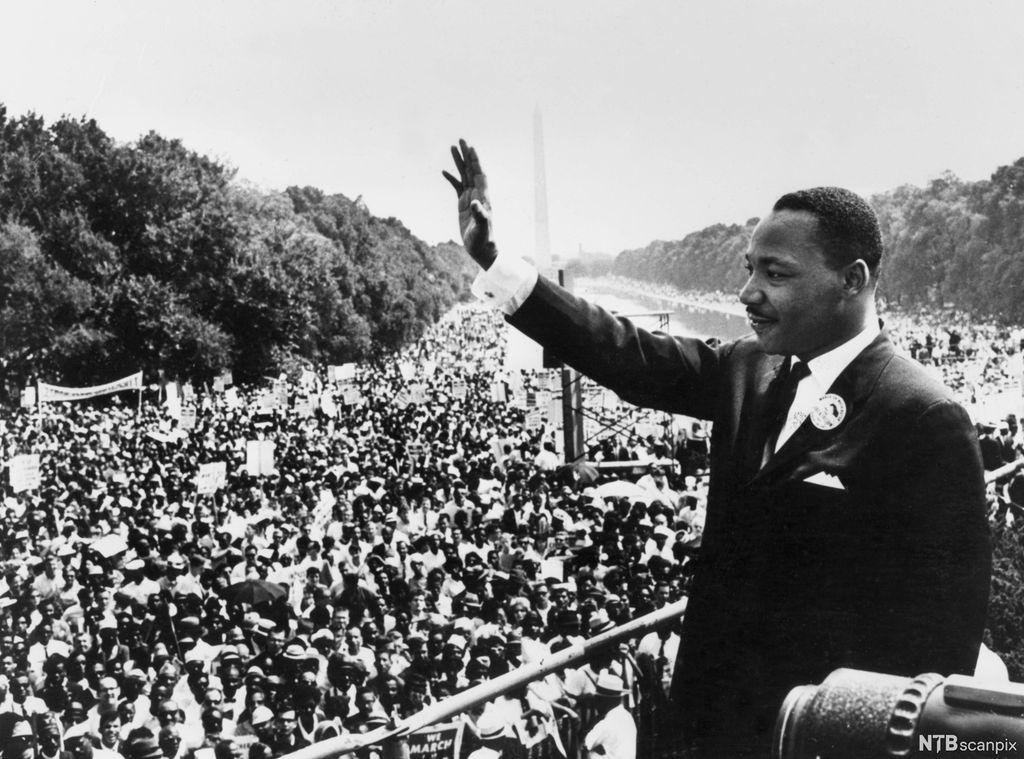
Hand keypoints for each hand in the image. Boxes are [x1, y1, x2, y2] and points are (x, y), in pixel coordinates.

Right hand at [443, 139, 496, 269]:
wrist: (482, 249)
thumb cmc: (483, 240)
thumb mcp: (481, 228)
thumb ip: (480, 215)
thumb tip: (475, 203)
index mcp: (483, 197)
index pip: (479, 174)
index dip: (475, 161)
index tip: (471, 148)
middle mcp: (478, 194)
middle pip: (472, 170)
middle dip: (466, 155)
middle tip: (461, 140)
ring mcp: (470, 198)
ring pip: (464, 175)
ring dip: (459, 162)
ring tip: (452, 148)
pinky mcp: (463, 205)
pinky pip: (457, 187)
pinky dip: (451, 178)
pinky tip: (444, 172)